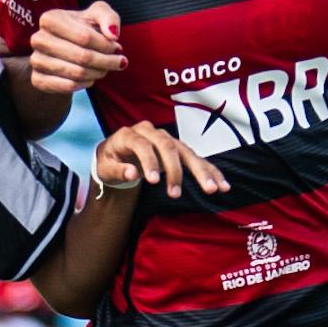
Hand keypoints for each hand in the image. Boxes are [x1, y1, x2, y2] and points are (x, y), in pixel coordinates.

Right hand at [30, 3, 125, 95]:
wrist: (65, 48)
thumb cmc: (83, 28)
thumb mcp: (98, 15)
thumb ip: (109, 18)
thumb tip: (113, 35)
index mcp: (50, 19)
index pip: (85, 37)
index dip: (106, 46)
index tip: (117, 47)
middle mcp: (38, 39)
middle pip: (82, 57)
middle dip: (106, 61)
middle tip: (118, 62)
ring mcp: (35, 60)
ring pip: (77, 73)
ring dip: (98, 73)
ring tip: (105, 68)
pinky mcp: (37, 80)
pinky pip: (68, 86)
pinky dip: (85, 84)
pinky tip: (90, 78)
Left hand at [95, 122, 224, 200]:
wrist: (117, 152)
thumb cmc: (110, 161)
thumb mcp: (105, 168)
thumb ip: (117, 170)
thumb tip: (132, 173)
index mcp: (130, 134)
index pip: (143, 145)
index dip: (149, 161)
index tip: (153, 182)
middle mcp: (151, 132)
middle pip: (168, 146)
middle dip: (175, 170)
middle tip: (176, 194)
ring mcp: (167, 139)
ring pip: (186, 151)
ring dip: (200, 171)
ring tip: (212, 189)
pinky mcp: (178, 149)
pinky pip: (196, 158)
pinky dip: (210, 171)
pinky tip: (223, 185)